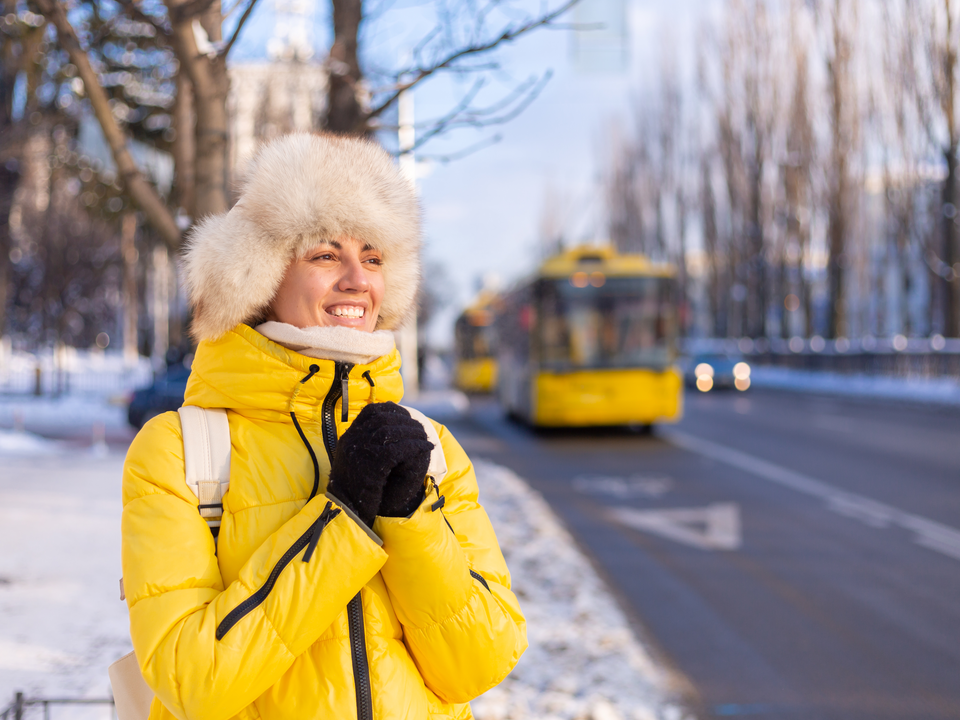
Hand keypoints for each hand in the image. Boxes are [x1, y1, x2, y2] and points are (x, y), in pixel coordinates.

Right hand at [326, 402, 430, 526]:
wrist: (346, 511)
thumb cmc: (353, 489)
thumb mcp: (354, 461)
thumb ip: (366, 444)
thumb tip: (386, 430)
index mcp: (349, 437)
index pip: (372, 411)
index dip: (392, 411)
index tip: (406, 416)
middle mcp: (352, 440)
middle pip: (384, 419)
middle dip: (406, 422)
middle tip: (421, 428)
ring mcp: (360, 451)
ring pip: (391, 432)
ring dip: (413, 433)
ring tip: (426, 439)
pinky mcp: (372, 466)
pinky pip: (398, 449)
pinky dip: (415, 446)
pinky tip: (426, 448)